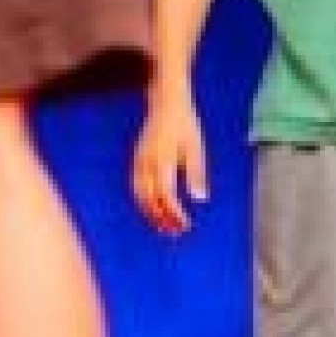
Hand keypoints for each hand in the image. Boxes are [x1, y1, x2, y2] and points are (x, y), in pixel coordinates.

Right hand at [132, 81, 208, 235]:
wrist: (165, 103)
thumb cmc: (185, 126)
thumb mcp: (196, 148)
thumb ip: (196, 174)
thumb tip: (199, 199)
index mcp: (162, 160)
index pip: (166, 195)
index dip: (174, 212)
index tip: (185, 224)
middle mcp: (146, 163)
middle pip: (149, 199)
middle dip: (161, 218)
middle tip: (174, 233)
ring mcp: (138, 162)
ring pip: (139, 195)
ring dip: (150, 213)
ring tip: (164, 227)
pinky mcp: (136, 160)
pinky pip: (136, 186)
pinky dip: (143, 202)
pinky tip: (154, 210)